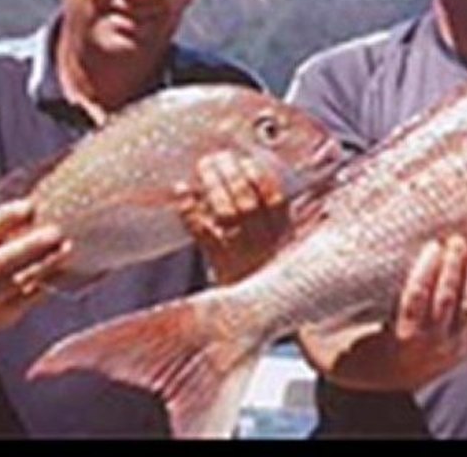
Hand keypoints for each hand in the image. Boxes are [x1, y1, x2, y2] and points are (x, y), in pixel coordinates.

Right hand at [0, 199, 71, 331]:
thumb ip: (1, 231)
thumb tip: (38, 206)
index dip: (5, 218)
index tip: (30, 206)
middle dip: (28, 246)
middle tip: (55, 232)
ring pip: (15, 282)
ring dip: (44, 265)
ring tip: (67, 249)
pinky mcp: (3, 316)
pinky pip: (28, 299)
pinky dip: (47, 283)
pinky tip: (65, 270)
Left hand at [176, 150, 290, 283]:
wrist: (258, 310)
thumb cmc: (267, 267)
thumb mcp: (283, 240)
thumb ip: (278, 210)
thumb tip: (260, 168)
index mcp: (284, 231)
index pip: (275, 197)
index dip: (258, 175)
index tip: (244, 160)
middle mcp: (264, 240)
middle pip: (247, 200)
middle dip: (230, 174)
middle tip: (216, 157)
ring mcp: (241, 251)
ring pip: (227, 212)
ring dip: (213, 185)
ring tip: (203, 166)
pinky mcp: (218, 261)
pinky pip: (202, 232)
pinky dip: (190, 209)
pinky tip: (182, 190)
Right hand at [300, 234, 466, 390]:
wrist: (380, 378)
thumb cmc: (351, 343)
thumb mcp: (331, 328)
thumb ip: (325, 299)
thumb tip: (300, 263)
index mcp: (398, 341)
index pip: (415, 304)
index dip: (425, 274)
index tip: (430, 246)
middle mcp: (431, 348)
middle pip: (446, 304)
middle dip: (452, 269)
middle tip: (455, 239)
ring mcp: (454, 347)